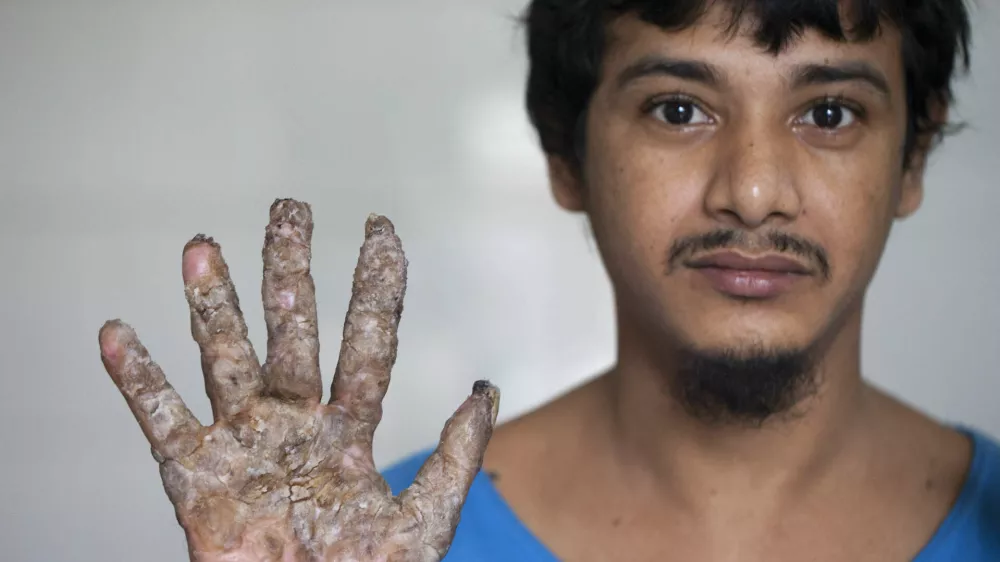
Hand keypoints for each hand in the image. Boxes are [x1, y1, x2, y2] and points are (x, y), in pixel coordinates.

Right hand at [98, 199, 499, 561]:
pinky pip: (162, 422)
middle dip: (290, 269)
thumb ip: (454, 456)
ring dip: (213, 305)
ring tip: (202, 248)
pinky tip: (120, 333)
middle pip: (292, 331)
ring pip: (226, 360)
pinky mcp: (197, 480)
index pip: (367, 340)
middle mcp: (294, 423)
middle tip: (289, 208)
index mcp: (348, 430)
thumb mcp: (424, 522)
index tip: (381, 228)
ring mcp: (244, 445)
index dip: (376, 284)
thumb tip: (485, 391)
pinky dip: (139, 380)